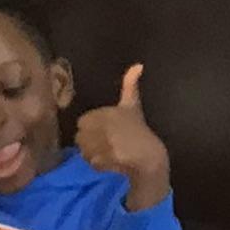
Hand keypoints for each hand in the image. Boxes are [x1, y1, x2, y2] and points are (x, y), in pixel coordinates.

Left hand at [73, 65, 170, 204]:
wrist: (149, 156)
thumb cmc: (139, 130)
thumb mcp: (132, 105)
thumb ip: (130, 85)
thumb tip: (138, 65)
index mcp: (105, 112)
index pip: (83, 122)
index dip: (91, 128)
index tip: (104, 132)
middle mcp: (102, 127)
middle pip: (80, 137)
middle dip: (90, 141)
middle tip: (106, 145)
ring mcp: (102, 144)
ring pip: (83, 150)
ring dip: (92, 153)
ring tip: (108, 154)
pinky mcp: (104, 160)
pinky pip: (91, 162)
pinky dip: (98, 164)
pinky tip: (110, 162)